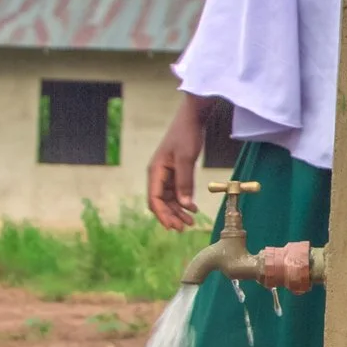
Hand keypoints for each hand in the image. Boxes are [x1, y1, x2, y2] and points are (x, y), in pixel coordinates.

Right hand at [147, 95, 206, 230]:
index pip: (154, 199)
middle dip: (171, 216)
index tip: (172, 226)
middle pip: (161, 202)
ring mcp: (166, 174)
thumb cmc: (186, 134)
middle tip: (184, 228)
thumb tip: (184, 205)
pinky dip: (183, 202)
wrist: (192, 118)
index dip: (162, 215)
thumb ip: (185, 182)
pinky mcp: (175, 173)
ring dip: (178, 211)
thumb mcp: (186, 159)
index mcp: (155, 171)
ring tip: (190, 221)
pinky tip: (192, 208)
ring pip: (169, 199)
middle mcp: (158, 175)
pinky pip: (176, 192)